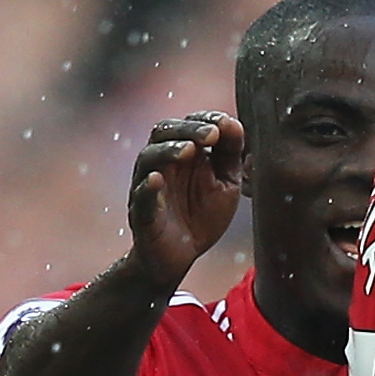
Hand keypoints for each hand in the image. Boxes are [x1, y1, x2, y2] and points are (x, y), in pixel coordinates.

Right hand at [128, 111, 245, 289]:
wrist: (181, 256)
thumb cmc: (202, 214)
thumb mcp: (225, 181)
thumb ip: (230, 154)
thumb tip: (234, 123)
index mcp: (182, 153)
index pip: (186, 124)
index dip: (203, 119)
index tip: (225, 123)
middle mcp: (162, 163)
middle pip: (164, 132)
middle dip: (188, 129)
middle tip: (212, 134)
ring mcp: (148, 186)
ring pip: (148, 159)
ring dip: (168, 151)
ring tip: (189, 150)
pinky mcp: (142, 212)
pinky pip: (140, 196)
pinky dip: (147, 187)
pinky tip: (156, 179)